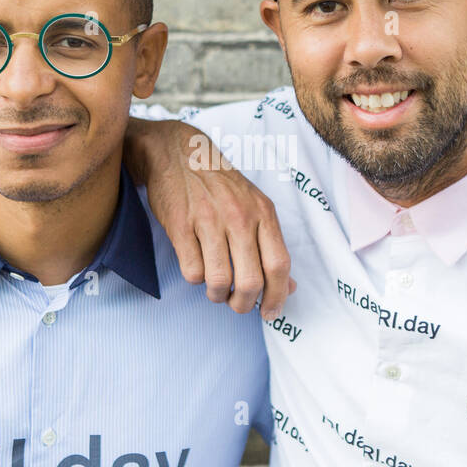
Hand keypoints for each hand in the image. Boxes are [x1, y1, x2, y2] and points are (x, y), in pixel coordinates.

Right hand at [125, 118, 294, 318]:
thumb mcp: (254, 206)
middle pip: (251, 281)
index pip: (279, 265)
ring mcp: (208, 221)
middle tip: (237, 304)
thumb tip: (289, 286)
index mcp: (263, 212)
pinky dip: (195, 279)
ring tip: (215, 289)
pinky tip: (197, 266)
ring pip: (219, 282)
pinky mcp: (180, 226)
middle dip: (244, 304)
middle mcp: (239, 217)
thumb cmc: (220, 184)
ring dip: (217, 295)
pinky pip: (192, 272)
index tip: (271, 312)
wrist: (178, 153)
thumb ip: (271, 244)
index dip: (278, 296)